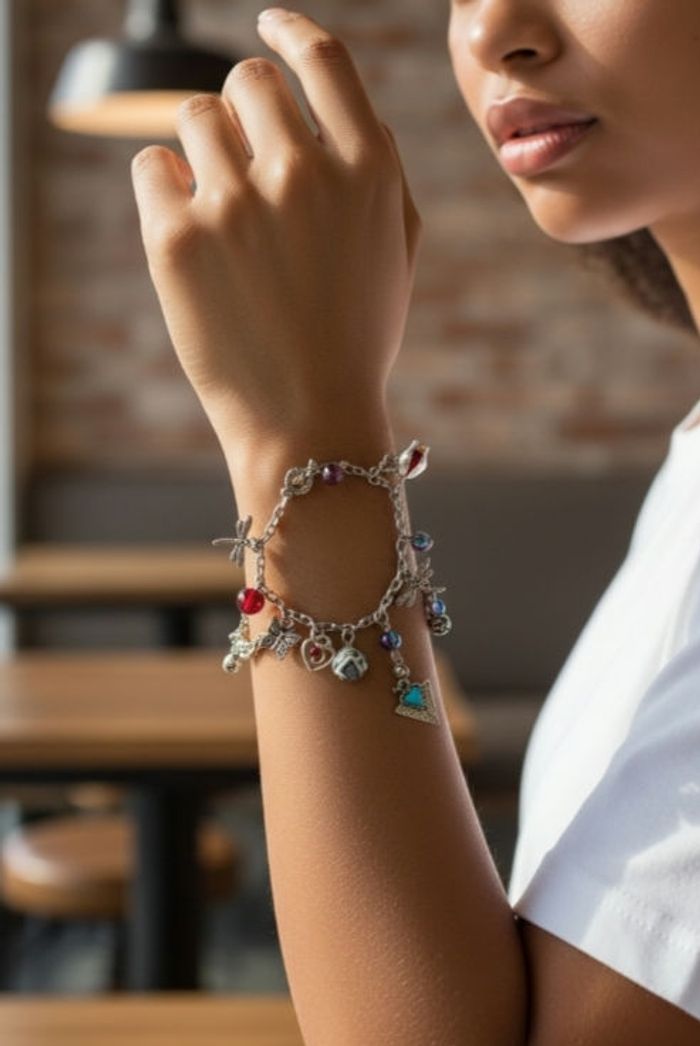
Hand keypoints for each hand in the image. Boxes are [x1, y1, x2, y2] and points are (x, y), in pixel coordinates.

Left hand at [130, 8, 422, 454]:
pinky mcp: (177, 238)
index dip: (291, 31)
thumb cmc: (355, 337)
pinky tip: (192, 231)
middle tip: (247, 158)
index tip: (270, 23)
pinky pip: (153, 167)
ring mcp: (236, 202)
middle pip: (250, 78)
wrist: (309, 420)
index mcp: (366, 169)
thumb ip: (373, 165)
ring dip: (208, 151)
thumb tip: (329, 103)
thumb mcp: (396, 247)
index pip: (323, 59)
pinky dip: (167, 188)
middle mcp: (303, 173)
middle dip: (246, 108)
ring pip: (197, 117)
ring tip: (224, 213)